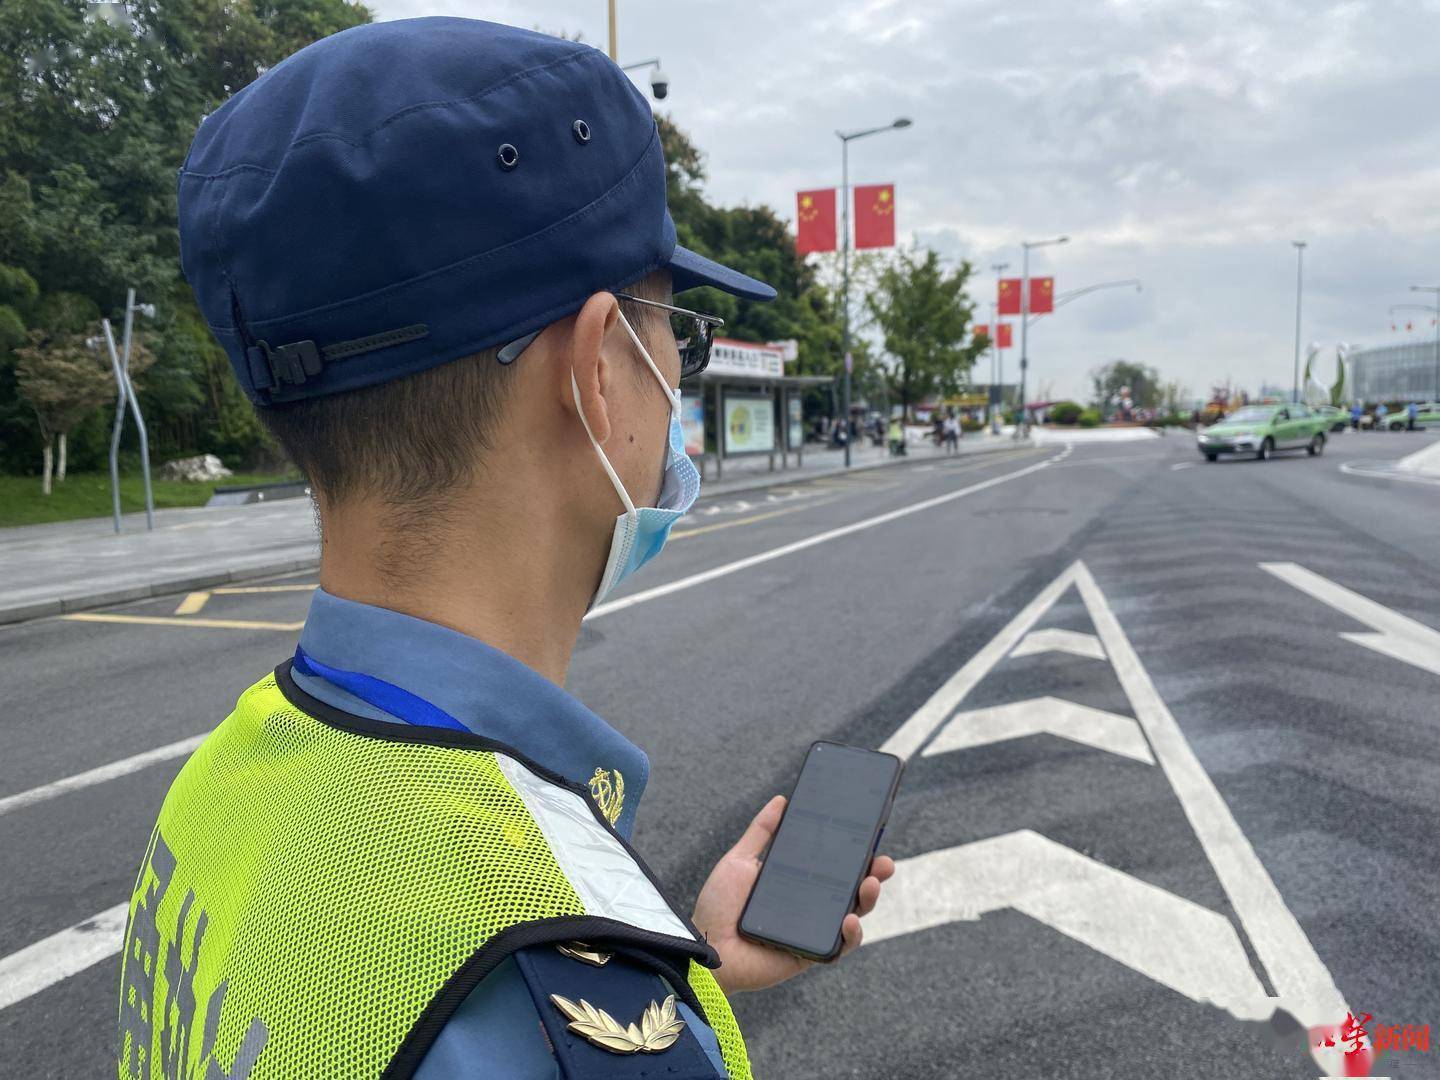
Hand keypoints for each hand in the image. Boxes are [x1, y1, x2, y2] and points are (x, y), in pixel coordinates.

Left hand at [691, 795, 895, 994]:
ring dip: (869, 899)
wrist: (705, 947)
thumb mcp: (740, 861)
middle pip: (851, 889)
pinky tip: (848, 919)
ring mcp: (813, 931)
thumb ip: (761, 832)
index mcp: (797, 883)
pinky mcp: (811, 956)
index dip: (855, 853)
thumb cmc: (718, 906)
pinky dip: (851, 935)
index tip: (870, 836)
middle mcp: (810, 906)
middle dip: (874, 874)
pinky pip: (840, 947)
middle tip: (884, 861)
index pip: (833, 866)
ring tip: (871, 883)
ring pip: (853, 915)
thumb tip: (782, 799)